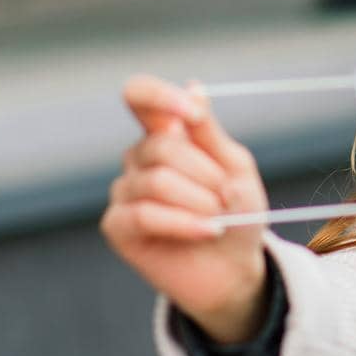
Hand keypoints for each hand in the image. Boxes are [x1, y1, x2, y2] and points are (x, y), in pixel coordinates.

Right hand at [100, 74, 271, 341]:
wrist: (235, 268)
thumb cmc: (237, 212)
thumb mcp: (234, 166)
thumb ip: (208, 131)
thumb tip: (192, 87)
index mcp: (165, 134)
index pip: (139, 95)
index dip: (159, 97)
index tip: (191, 115)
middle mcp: (139, 158)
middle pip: (162, 146)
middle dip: (205, 173)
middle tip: (226, 196)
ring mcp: (125, 191)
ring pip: (157, 181)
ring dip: (199, 201)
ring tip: (218, 218)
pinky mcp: (118, 225)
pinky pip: (144, 214)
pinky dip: (183, 223)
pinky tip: (206, 231)